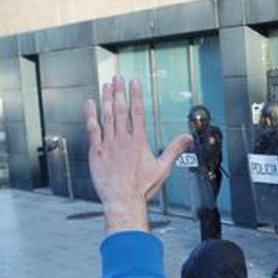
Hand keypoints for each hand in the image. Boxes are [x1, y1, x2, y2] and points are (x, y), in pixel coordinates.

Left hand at [86, 76, 191, 232]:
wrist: (122, 200)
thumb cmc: (142, 187)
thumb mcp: (163, 168)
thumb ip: (174, 150)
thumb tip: (187, 138)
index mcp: (138, 141)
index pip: (137, 112)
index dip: (135, 95)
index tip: (134, 82)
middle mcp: (122, 139)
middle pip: (120, 110)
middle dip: (119, 92)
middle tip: (118, 78)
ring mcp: (108, 144)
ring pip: (106, 116)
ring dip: (106, 99)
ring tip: (106, 86)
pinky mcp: (96, 152)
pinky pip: (92, 129)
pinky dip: (90, 115)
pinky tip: (89, 104)